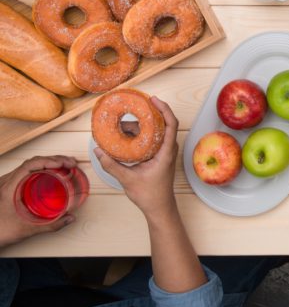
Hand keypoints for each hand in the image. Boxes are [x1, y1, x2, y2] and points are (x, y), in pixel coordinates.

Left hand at [0, 155, 78, 247]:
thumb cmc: (0, 232)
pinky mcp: (10, 186)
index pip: (30, 165)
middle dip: (54, 159)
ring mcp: (7, 183)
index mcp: (9, 187)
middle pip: (33, 161)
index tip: (63, 163)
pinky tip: (50, 171)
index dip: (49, 160)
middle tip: (69, 163)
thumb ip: (51, 225)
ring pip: (30, 164)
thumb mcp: (27, 229)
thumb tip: (70, 218)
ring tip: (63, 164)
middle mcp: (7, 182)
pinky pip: (26, 170)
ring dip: (48, 161)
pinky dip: (41, 167)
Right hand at [94, 97, 178, 217]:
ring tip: (121, 127)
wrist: (158, 207)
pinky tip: (126, 136)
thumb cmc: (149, 194)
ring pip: (154, 132)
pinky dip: (140, 135)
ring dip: (139, 127)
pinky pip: (151, 139)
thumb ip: (112, 165)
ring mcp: (164, 152)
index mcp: (166, 152)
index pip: (171, 124)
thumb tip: (98, 151)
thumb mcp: (128, 179)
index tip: (153, 100)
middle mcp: (167, 149)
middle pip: (160, 124)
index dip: (165, 109)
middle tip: (128, 113)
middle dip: (145, 117)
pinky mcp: (159, 155)